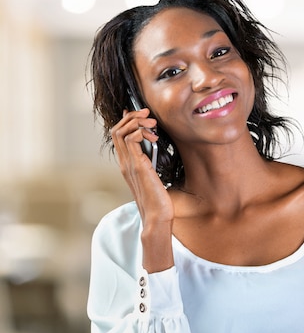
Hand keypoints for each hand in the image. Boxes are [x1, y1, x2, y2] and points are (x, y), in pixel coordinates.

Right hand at [111, 108, 174, 271]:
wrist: (157, 218)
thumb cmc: (158, 200)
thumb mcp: (154, 176)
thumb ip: (152, 163)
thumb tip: (156, 150)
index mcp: (127, 164)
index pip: (118, 135)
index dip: (127, 120)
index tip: (142, 115)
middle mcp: (124, 163)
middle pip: (116, 129)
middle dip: (132, 116)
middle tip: (148, 115)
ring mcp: (129, 165)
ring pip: (122, 132)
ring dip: (137, 122)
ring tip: (153, 124)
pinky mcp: (138, 167)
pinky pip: (132, 141)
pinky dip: (141, 132)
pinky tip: (154, 137)